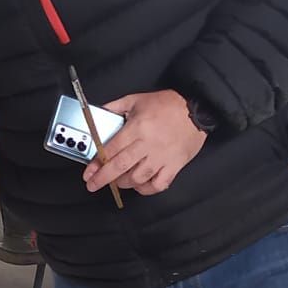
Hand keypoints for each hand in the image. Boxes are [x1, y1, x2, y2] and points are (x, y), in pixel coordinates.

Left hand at [83, 89, 207, 196]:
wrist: (198, 109)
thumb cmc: (169, 104)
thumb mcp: (137, 99)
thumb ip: (116, 106)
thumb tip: (99, 113)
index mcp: (137, 128)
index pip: (112, 149)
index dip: (97, 163)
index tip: (89, 172)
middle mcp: (148, 145)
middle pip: (121, 166)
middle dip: (103, 178)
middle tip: (93, 185)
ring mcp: (162, 157)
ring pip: (138, 178)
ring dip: (123, 183)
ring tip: (117, 182)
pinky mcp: (175, 165)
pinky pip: (159, 184)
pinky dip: (147, 189)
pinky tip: (140, 186)